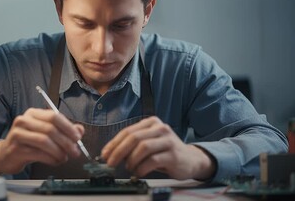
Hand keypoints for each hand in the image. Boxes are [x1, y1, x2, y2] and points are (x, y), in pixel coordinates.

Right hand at [0, 108, 83, 173]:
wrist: (6, 155)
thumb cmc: (29, 142)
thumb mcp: (46, 133)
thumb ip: (63, 130)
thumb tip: (80, 130)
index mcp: (33, 113)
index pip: (54, 116)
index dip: (68, 127)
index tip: (77, 137)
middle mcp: (24, 121)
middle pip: (50, 129)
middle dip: (66, 142)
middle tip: (75, 151)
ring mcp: (18, 134)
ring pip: (44, 141)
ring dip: (59, 151)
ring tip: (64, 158)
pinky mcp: (16, 149)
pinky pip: (38, 153)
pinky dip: (51, 159)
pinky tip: (55, 161)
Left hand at [101, 116, 215, 179]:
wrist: (190, 159)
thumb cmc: (165, 152)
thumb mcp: (149, 142)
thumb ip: (133, 144)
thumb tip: (110, 154)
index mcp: (151, 122)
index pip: (127, 131)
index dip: (113, 144)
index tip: (105, 155)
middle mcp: (160, 128)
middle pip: (134, 138)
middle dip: (118, 151)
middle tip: (110, 163)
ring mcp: (168, 140)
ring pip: (143, 148)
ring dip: (131, 160)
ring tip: (128, 168)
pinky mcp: (173, 154)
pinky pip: (152, 161)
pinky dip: (141, 168)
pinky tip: (138, 172)